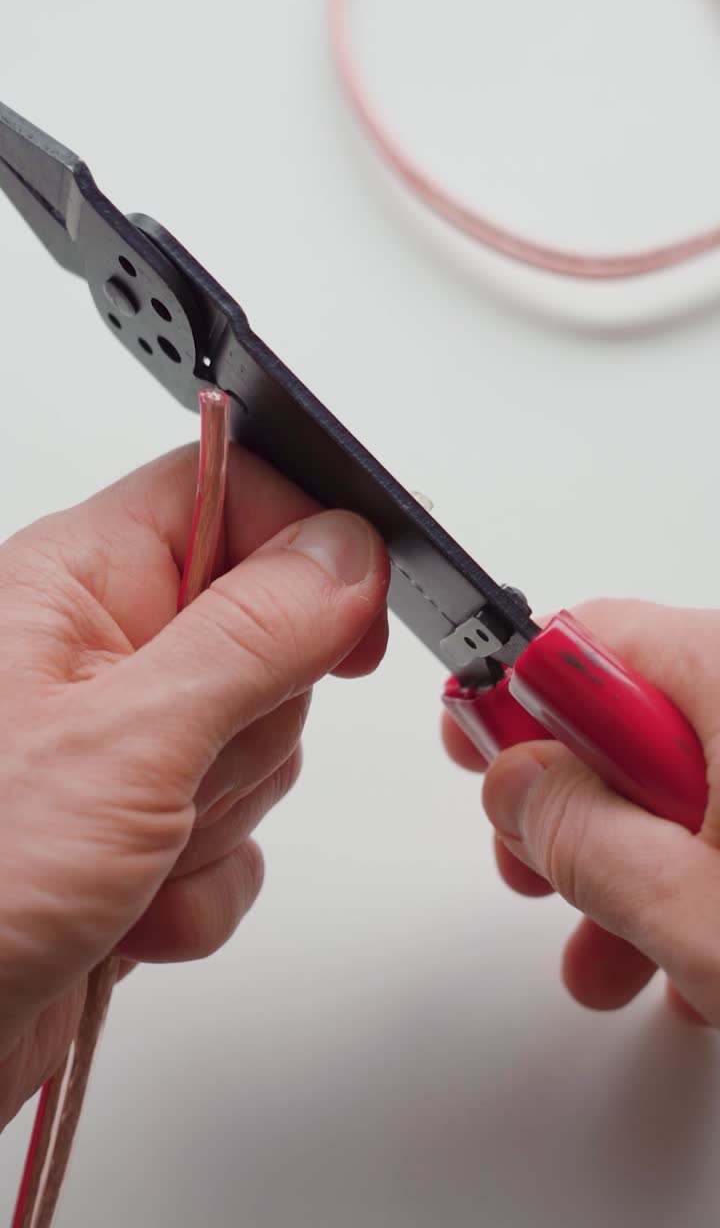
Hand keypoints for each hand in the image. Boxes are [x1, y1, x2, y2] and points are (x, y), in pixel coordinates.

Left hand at [0, 444, 387, 1128]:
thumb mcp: (126, 742)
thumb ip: (252, 635)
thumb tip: (347, 554)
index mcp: (79, 582)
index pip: (231, 492)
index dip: (310, 543)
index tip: (352, 619)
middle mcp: (104, 653)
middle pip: (268, 633)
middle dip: (248, 725)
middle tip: (176, 770)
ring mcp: (125, 747)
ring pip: (259, 743)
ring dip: (217, 820)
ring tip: (131, 852)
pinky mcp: (140, 830)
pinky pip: (236, 836)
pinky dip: (200, 886)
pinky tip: (130, 907)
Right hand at [443, 599, 719, 1026]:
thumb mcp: (700, 912)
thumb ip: (585, 840)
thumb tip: (513, 785)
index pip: (581, 642)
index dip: (512, 700)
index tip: (472, 752)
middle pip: (625, 712)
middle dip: (570, 805)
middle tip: (537, 872)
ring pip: (679, 774)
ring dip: (627, 864)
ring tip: (611, 960)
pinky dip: (696, 872)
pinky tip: (687, 956)